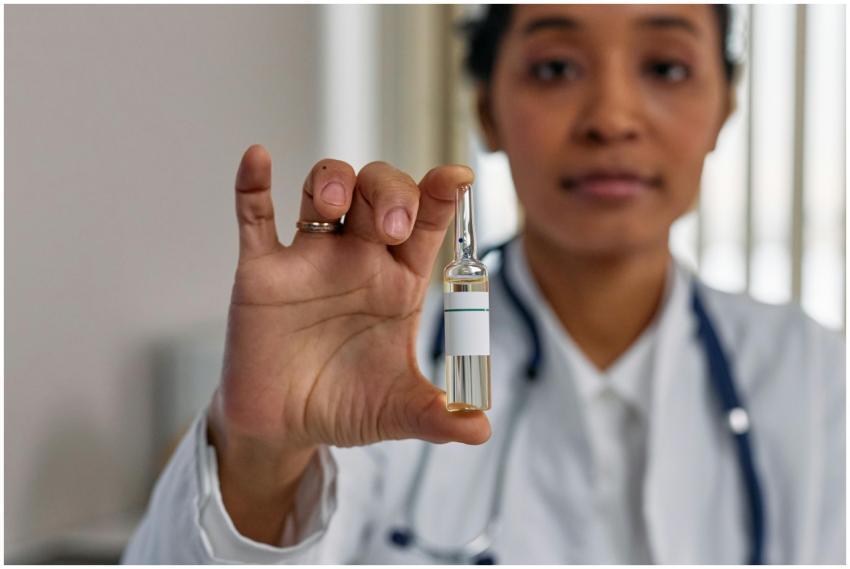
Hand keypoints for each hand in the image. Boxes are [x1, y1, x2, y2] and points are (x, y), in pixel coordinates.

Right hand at [210, 145, 489, 459]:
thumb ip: (438, 415)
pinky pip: (255, 218)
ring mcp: (309, 259)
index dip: (441, 195)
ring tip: (332, 207)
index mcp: (400, 282)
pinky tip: (258, 158)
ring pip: (323, 189)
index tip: (457, 177)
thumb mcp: (398, 411)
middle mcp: (358, 259)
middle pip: (379, 191)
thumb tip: (481, 428)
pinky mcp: (262, 272)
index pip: (427, 222)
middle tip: (392, 227)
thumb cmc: (347, 405)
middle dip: (390, 193)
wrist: (285, 427)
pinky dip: (253, 186)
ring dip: (331, 181)